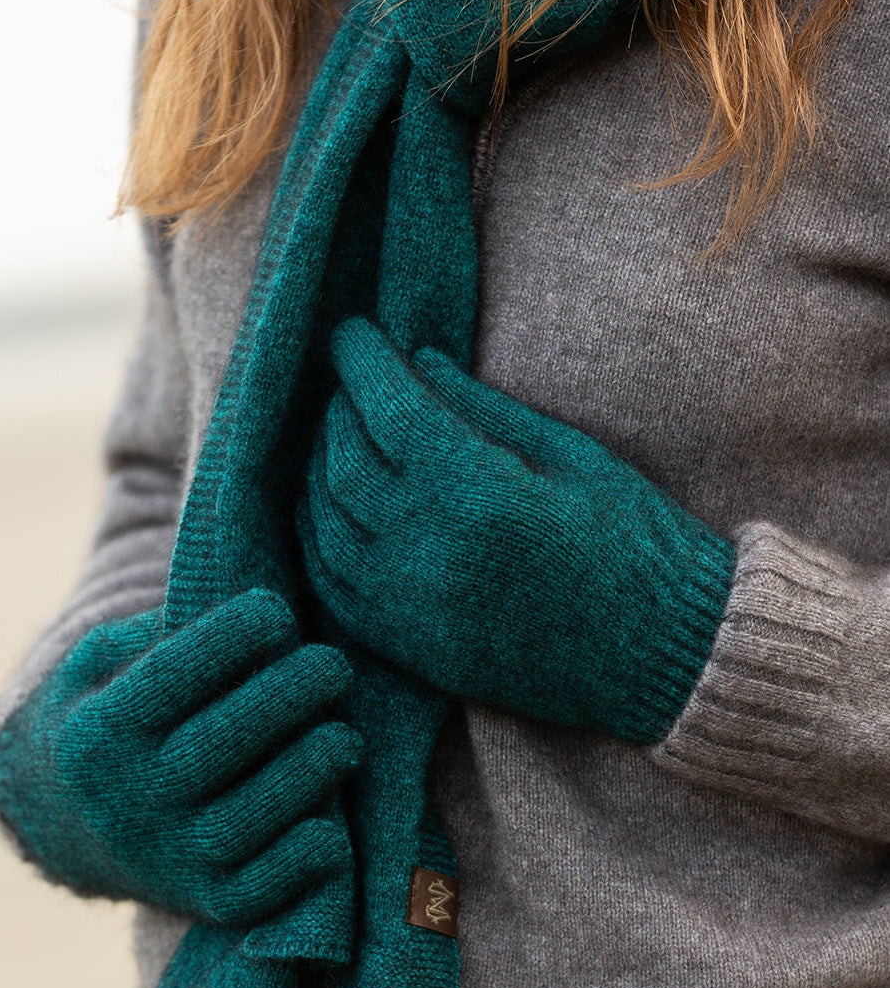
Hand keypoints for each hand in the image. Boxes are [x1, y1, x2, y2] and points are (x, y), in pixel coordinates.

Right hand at [0, 589, 363, 924]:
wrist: (69, 827)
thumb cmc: (113, 715)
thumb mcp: (102, 663)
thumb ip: (160, 631)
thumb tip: (249, 594)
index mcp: (96, 732)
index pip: (171, 677)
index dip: (233, 637)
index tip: (277, 611)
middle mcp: (126, 800)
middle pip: (219, 744)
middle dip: (290, 695)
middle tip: (333, 666)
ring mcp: (169, 859)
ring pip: (252, 816)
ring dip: (312, 769)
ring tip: (343, 735)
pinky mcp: (210, 901)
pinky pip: (270, 885)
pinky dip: (311, 852)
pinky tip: (334, 817)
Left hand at [297, 318, 734, 741]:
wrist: (669, 655)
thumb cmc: (639, 545)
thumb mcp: (572, 456)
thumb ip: (485, 411)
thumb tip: (421, 364)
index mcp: (480, 495)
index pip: (387, 408)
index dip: (361, 359)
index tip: (352, 331)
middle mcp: (431, 554)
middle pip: (342, 462)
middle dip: (340, 409)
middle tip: (354, 382)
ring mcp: (414, 609)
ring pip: (325, 524)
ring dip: (319, 471)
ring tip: (340, 437)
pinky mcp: (413, 650)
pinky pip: (334, 587)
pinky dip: (318, 538)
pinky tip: (330, 509)